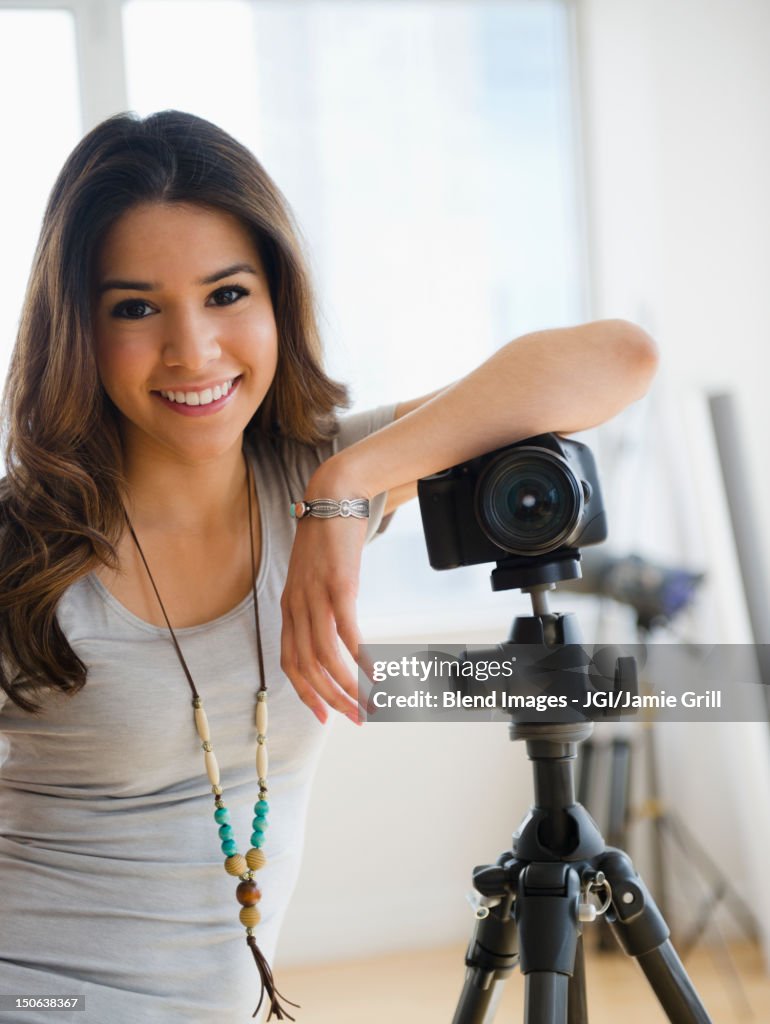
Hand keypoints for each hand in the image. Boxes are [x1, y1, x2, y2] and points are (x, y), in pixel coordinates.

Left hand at [280, 470, 370, 724]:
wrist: (332, 497)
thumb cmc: (328, 539)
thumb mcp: (316, 577)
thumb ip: (319, 605)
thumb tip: (338, 634)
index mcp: (290, 607)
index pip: (289, 662)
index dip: (305, 694)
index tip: (324, 716)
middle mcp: (297, 606)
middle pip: (307, 667)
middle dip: (331, 699)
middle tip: (355, 717)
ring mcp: (316, 597)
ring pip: (326, 657)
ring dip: (348, 686)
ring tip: (368, 703)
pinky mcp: (339, 586)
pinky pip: (348, 632)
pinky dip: (362, 658)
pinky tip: (376, 672)